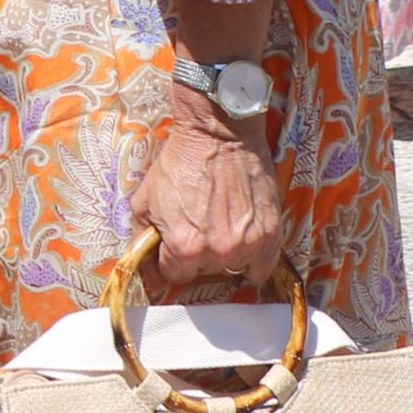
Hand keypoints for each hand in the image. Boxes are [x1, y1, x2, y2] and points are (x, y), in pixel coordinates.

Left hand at [139, 95, 285, 296]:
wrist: (218, 135)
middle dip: (196, 256)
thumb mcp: (144, 200)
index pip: (174, 276)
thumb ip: (141, 240)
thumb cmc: (179, 164)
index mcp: (185, 247)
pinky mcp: (271, 234)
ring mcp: (248, 245)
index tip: (173, 245)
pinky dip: (252, 261)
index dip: (170, 260)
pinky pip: (262, 267)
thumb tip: (146, 273)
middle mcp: (218, 252)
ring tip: (218, 227)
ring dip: (224, 256)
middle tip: (197, 227)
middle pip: (204, 273)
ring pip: (231, 269)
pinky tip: (242, 242)